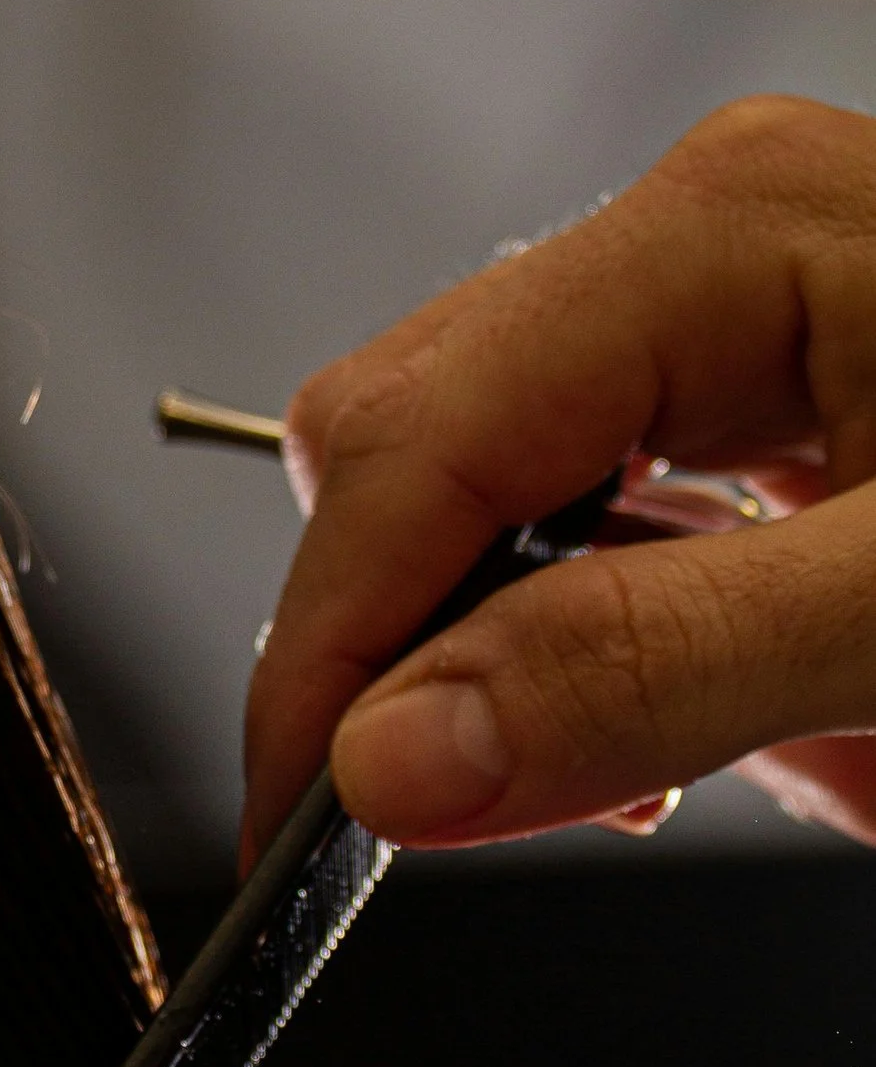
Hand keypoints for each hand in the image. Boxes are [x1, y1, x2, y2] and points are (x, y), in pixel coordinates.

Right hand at [244, 93, 875, 853]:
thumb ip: (656, 676)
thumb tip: (384, 759)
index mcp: (729, 229)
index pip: (409, 443)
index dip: (325, 654)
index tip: (286, 837)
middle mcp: (709, 242)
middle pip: (416, 453)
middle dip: (427, 647)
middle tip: (495, 813)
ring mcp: (740, 312)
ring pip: (500, 504)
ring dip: (544, 663)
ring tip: (703, 774)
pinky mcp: (781, 394)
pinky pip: (614, 528)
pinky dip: (637, 653)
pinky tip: (762, 718)